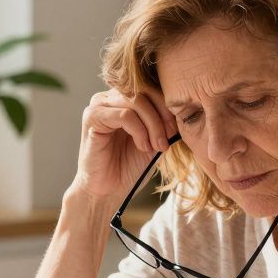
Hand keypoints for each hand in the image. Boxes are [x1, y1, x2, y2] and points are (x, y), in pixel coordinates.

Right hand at [71, 87, 177, 206]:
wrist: (109, 190)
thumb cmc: (130, 166)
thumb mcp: (154, 139)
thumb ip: (164, 121)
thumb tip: (185, 108)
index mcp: (124, 98)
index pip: (150, 87)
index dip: (167, 106)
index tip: (176, 130)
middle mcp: (110, 97)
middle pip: (144, 91)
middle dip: (162, 115)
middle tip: (169, 138)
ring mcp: (99, 105)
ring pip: (136, 101)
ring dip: (153, 125)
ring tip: (157, 146)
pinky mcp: (92, 117)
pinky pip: (124, 115)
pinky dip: (139, 131)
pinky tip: (143, 147)